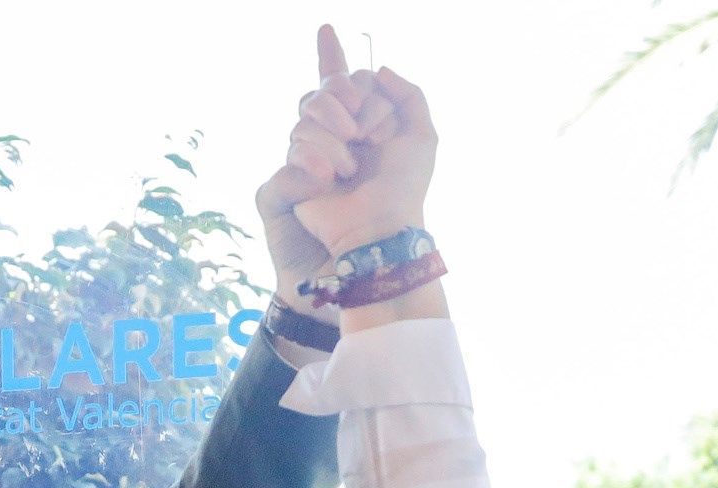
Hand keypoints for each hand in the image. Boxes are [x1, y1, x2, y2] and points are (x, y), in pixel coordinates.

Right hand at [256, 27, 390, 306]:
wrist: (379, 229)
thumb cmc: (403, 190)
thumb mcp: (422, 137)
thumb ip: (409, 95)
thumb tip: (377, 69)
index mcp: (364, 118)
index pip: (343, 80)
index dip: (331, 53)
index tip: (327, 28)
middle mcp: (336, 130)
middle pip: (324, 87)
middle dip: (346, 100)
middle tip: (364, 132)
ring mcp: (313, 149)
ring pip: (309, 113)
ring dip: (335, 138)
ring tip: (351, 169)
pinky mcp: (295, 172)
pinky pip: (297, 143)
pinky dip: (319, 158)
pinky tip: (333, 178)